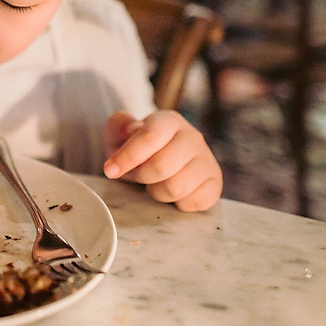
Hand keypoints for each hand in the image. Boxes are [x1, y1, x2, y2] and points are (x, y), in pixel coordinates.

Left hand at [101, 110, 221, 211]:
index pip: (150, 137)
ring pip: (175, 188)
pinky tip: (173, 193)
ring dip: (156, 192)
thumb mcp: (120, 135)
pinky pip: (192, 203)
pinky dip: (176, 204)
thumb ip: (119, 126)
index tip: (110, 170)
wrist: (163, 163)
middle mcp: (193, 138)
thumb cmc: (139, 150)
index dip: (128, 156)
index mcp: (169, 121)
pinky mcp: (215, 185)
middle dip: (141, 176)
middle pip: (161, 166)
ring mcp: (207, 161)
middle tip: (137, 176)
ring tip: (154, 183)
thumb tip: (130, 128)